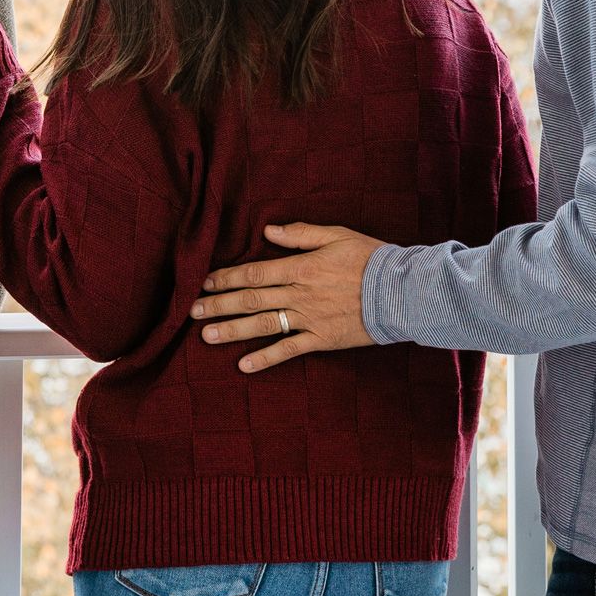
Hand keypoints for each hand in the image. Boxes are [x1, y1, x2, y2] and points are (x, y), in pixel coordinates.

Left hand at [189, 223, 385, 372]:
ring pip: (263, 325)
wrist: (403, 292)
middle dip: (219, 304)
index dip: (227, 277)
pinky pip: (289, 350)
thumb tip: (268, 230)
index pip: (254, 272)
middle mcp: (299, 294)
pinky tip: (243, 366)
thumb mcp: (337, 235)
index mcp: (301, 267)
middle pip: (251, 299)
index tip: (205, 282)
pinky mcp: (323, 339)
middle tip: (192, 311)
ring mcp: (310, 319)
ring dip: (232, 330)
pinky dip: (266, 358)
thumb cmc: (372, 259)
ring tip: (206, 336)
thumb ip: (300, 234)